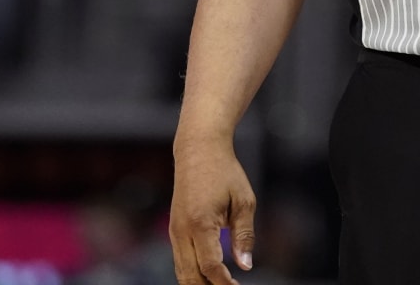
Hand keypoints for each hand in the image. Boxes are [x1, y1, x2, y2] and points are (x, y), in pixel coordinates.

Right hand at [170, 135, 255, 284]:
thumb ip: (244, 235)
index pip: (210, 266)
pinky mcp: (173, 230)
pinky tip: (208, 278)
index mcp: (200, 223)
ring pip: (181, 272)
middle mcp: (182, 230)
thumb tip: (245, 266)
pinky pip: (180, 261)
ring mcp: (174, 231)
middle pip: (190, 276)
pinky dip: (192, 273)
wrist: (198, 149)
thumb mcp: (243, 201)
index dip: (224, 282)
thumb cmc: (225, 172)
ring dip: (199, 284)